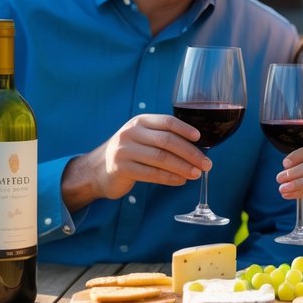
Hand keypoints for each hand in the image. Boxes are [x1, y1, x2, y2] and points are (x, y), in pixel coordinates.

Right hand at [64, 114, 210, 207]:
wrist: (96, 170)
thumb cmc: (128, 154)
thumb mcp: (141, 138)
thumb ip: (162, 138)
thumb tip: (197, 148)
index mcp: (140, 121)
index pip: (167, 122)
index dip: (185, 129)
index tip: (200, 139)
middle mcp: (131, 132)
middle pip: (166, 141)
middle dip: (190, 153)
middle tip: (206, 164)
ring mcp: (125, 150)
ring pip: (160, 158)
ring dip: (182, 167)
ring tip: (196, 174)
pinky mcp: (121, 168)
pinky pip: (151, 174)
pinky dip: (169, 178)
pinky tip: (181, 181)